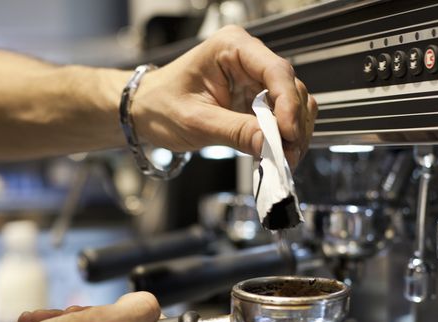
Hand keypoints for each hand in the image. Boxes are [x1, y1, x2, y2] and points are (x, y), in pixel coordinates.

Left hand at [133, 25, 316, 166]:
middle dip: (293, 123)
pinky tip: (274, 153)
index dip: (288, 104)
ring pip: (291, 103)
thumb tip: (270, 145)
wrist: (144, 111)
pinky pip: (279, 116)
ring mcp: (253, 79)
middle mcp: (248, 57)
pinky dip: (281, 136)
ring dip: (292, 132)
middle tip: (288, 155)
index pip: (275, 70)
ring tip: (283, 158)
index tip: (289, 133)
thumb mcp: (196, 122)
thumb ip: (235, 131)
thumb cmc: (160, 106)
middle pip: (289, 87)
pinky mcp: (254, 99)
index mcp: (231, 47)